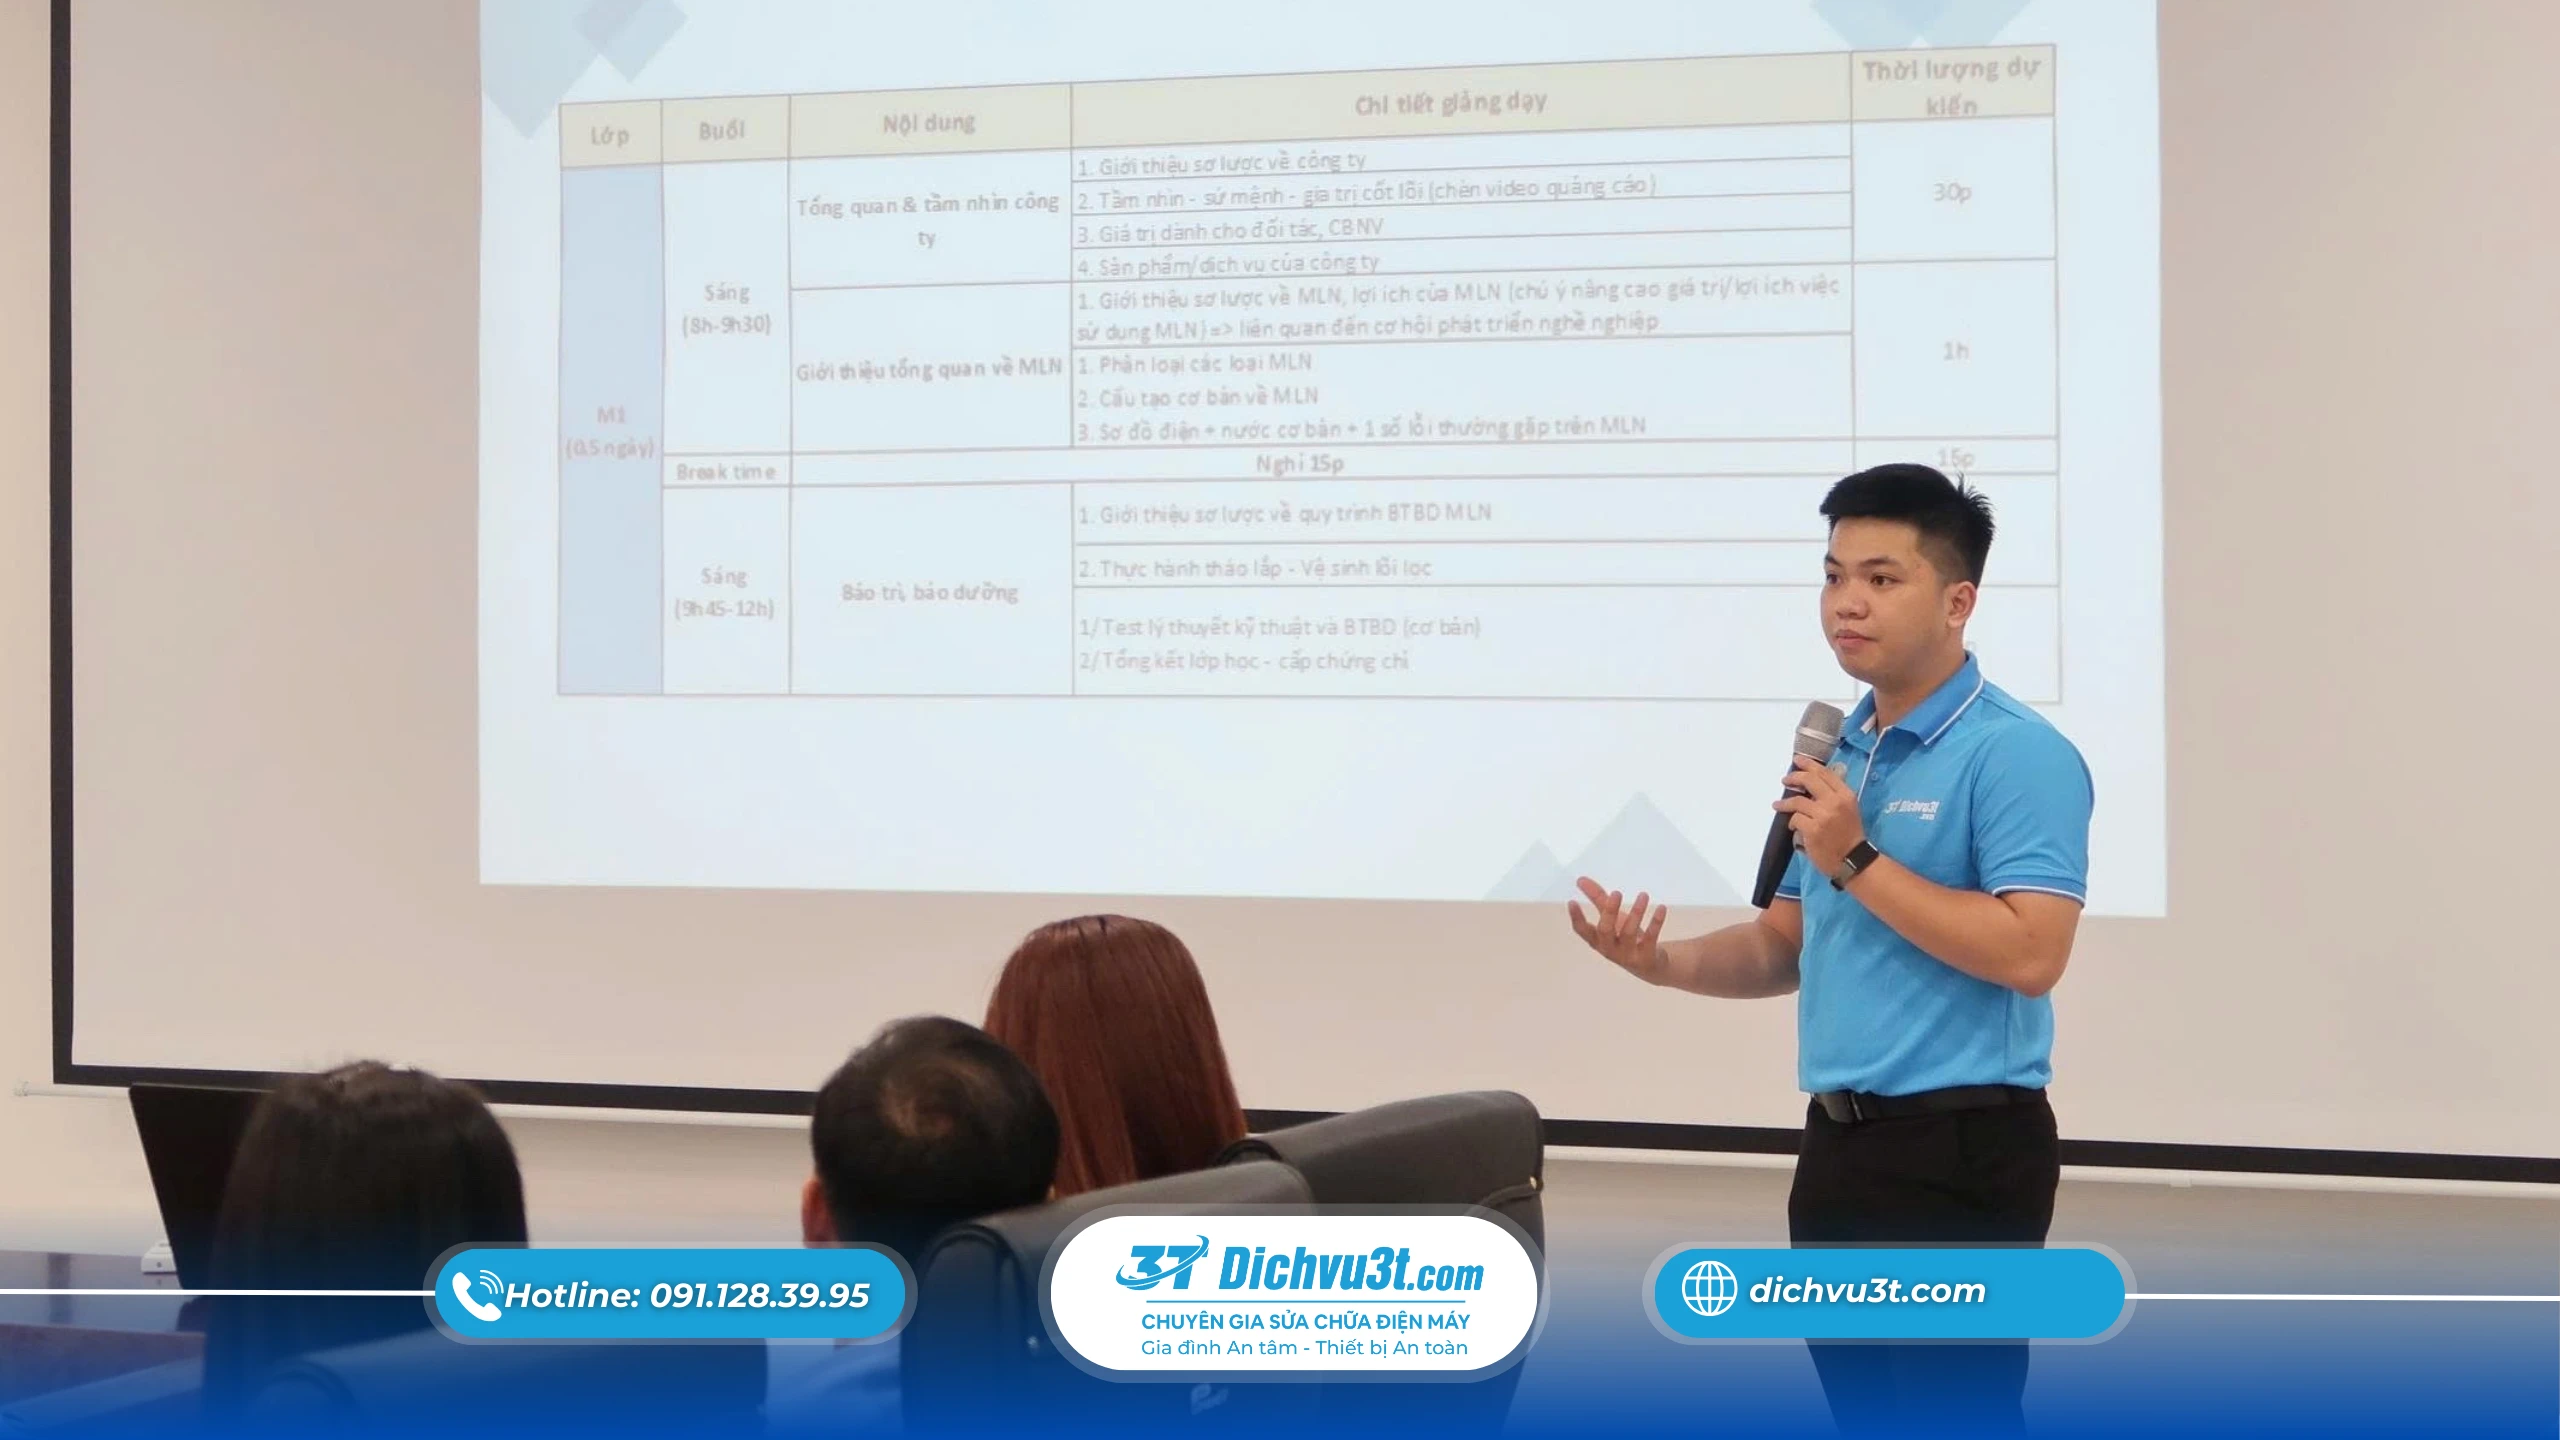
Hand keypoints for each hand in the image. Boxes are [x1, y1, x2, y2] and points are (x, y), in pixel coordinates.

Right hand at [1567, 876, 1668, 983]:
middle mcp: (1610, 949)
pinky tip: (1661, 908)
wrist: (1650, 966)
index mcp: (1598, 940)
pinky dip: (1656, 922)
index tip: (1572, 902)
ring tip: (1644, 895)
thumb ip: (1597, 899)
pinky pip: (1651, 938)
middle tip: (1616, 893)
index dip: (1577, 918)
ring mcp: (1628, 955)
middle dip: (1610, 912)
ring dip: (1636, 913)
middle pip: (1605, 931)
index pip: (1583, 931)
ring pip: (1629, 933)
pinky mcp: (1646, 957)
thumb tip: (1580, 879)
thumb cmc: (1625, 938)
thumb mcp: (1612, 919)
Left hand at [1776, 754, 1865, 877]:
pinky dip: (1792, 822)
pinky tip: (1793, 826)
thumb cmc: (1849, 834)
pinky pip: (1795, 819)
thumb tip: (1810, 782)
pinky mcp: (1812, 829)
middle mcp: (1835, 802)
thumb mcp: (1848, 809)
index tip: (1797, 760)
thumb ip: (1833, 795)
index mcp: (1846, 795)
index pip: (1825, 773)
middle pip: (1809, 780)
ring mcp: (1823, 816)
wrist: (1853, 859)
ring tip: (1777, 805)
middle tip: (1785, 780)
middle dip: (1794, 777)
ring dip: (1785, 803)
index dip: (1809, 764)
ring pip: (1797, 801)